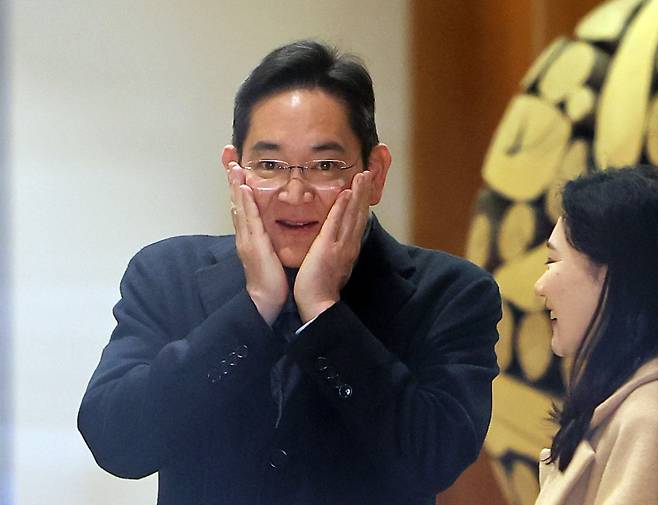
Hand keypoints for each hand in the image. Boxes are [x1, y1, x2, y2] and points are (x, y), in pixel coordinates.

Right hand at [227, 163, 287, 324]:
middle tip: (227, 153)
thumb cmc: (270, 277)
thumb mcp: (268, 250)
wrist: (265, 299)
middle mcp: (244, 232)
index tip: (234, 162)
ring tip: (232, 164)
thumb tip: (267, 222)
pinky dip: (245, 204)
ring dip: (235, 184)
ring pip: (239, 205)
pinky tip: (242, 190)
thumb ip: (266, 234)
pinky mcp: (253, 245)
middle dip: (231, 176)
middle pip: (235, 198)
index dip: (237, 182)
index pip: (241, 201)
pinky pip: (249, 221)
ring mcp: (246, 238)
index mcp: (249, 233)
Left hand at [294, 171, 373, 321]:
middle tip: (369, 173)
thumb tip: (335, 243)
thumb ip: (335, 251)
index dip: (363, 202)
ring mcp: (341, 245)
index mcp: (349, 248)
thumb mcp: (332, 265)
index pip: (358, 221)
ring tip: (362, 175)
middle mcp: (349, 244)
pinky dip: (342, 208)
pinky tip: (346, 193)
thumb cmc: (320, 288)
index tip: (365, 186)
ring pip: (352, 215)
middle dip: (365, 192)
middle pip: (360, 213)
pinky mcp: (329, 247)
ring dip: (358, 194)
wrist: (318, 304)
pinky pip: (336, 223)